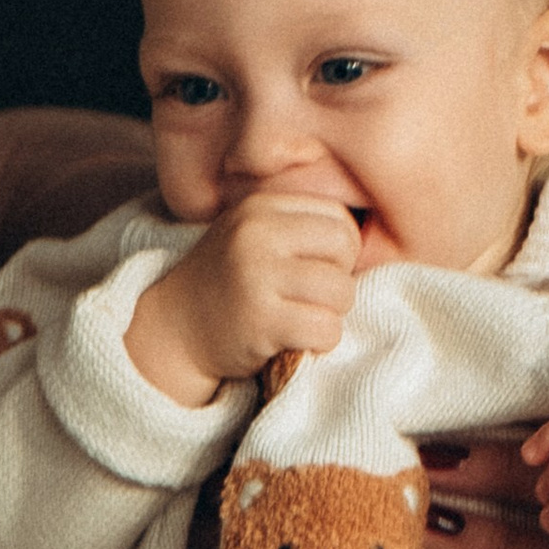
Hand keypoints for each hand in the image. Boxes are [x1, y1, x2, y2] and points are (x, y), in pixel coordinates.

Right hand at [126, 192, 360, 404]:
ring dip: (331, 314)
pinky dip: (321, 341)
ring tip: (300, 317)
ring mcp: (256, 276)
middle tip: (311, 297)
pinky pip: (326, 328)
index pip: (338, 217)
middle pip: (346, 249)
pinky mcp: (261, 321)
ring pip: (341, 292)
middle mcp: (256, 234)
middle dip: (340, 279)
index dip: (340, 250)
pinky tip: (295, 340)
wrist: (173, 329)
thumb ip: (300, 228)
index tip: (316, 271)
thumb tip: (375, 235)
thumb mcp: (254, 236)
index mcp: (260, 207)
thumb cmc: (228, 283)